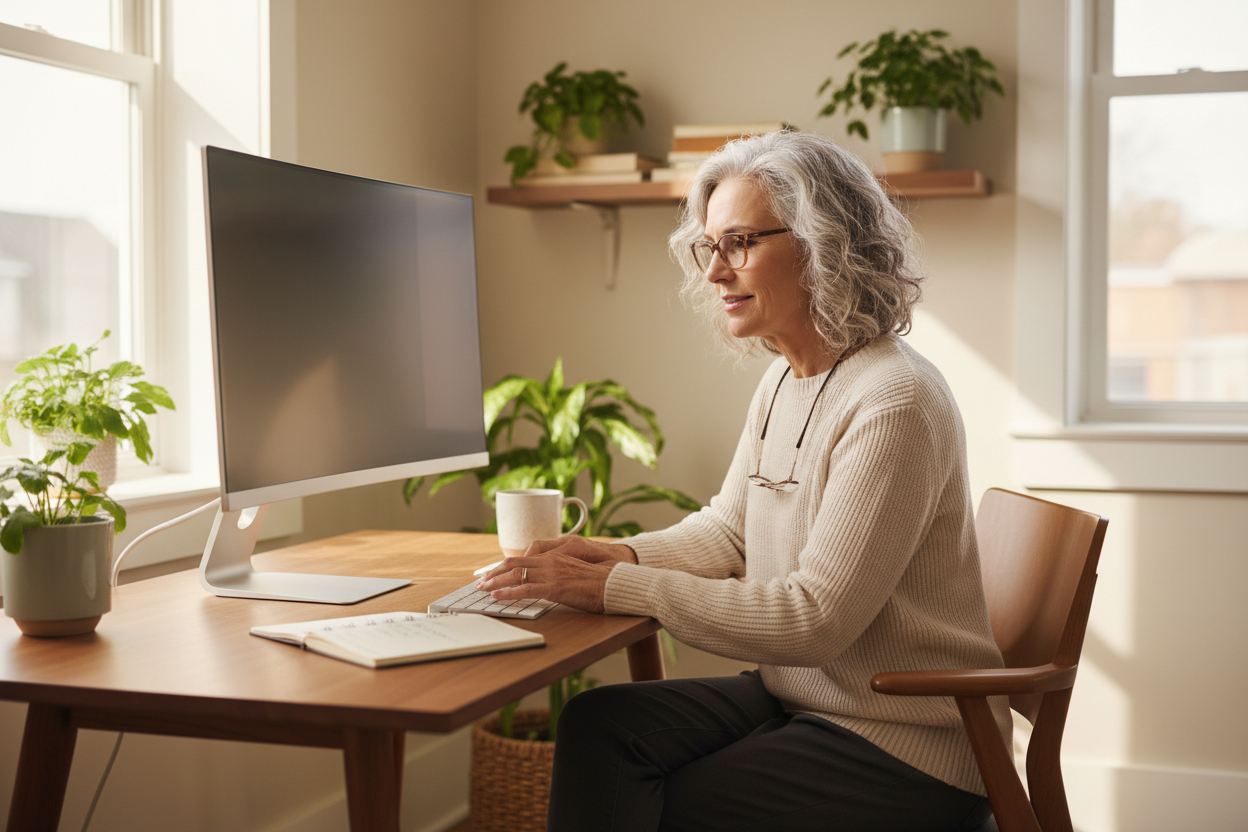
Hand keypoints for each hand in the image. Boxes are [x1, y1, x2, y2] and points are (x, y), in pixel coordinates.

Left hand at [475, 537, 637, 612]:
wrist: (616, 584)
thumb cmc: (598, 581)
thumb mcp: (573, 573)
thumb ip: (557, 573)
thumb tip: (542, 582)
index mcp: (555, 556)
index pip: (522, 558)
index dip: (504, 567)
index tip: (492, 574)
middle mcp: (550, 561)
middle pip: (514, 563)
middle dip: (494, 573)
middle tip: (480, 582)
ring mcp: (552, 573)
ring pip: (515, 574)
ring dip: (495, 582)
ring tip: (483, 589)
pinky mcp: (555, 587)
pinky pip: (525, 589)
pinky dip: (508, 593)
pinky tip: (497, 597)